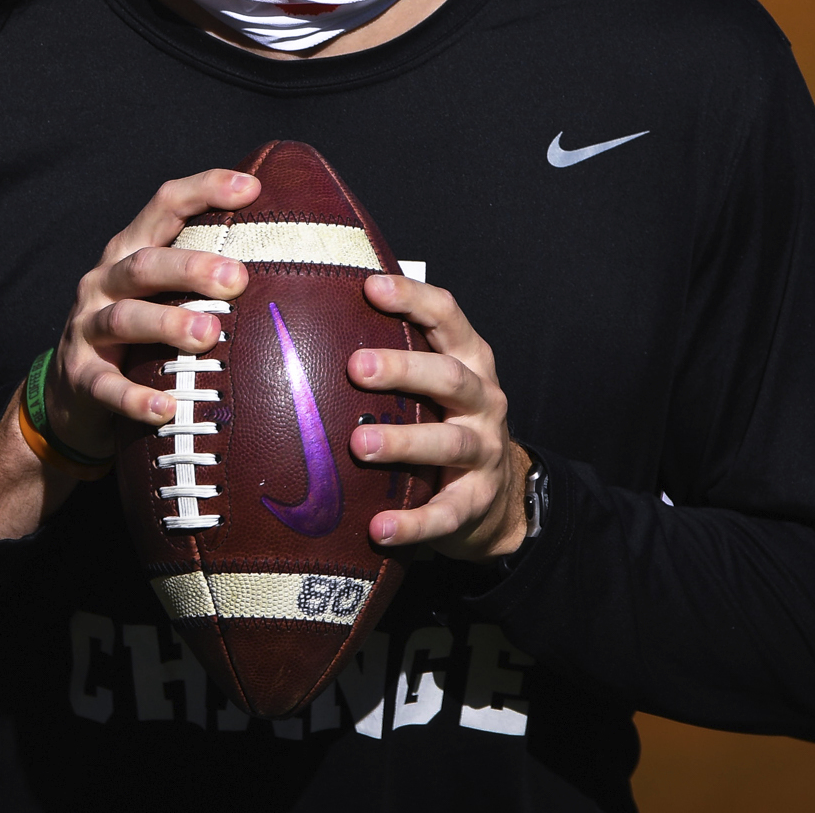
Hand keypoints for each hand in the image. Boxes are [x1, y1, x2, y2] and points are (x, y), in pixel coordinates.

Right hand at [43, 169, 258, 458]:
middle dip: (191, 267)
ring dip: (167, 323)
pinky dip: (134, 397)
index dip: (204, 190)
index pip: (165, 206)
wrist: (73, 391)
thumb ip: (207, 275)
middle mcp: (105, 280)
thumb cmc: (142, 332)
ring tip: (209, 335)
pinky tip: (165, 408)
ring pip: (123, 318)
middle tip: (237, 278)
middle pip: (145, 263)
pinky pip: (105, 385)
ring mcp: (86, 327)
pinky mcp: (80, 375)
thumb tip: (292, 261)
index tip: (252, 189)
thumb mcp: (165, 292)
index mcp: (132, 249)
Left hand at [346, 271, 531, 560]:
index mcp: (470, 361)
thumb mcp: (434, 384)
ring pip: (449, 442)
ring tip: (359, 445)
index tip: (370, 286)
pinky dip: (414, 522)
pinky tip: (380, 528)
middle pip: (449, 377)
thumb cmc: (446, 423)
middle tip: (355, 367)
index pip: (447, 317)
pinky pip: (446, 513)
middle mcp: (483, 401)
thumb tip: (314, 319)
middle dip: (403, 368)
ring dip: (403, 442)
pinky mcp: (475, 502)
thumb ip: (397, 354)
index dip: (413, 298)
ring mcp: (484, 452)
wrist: (500, 499)